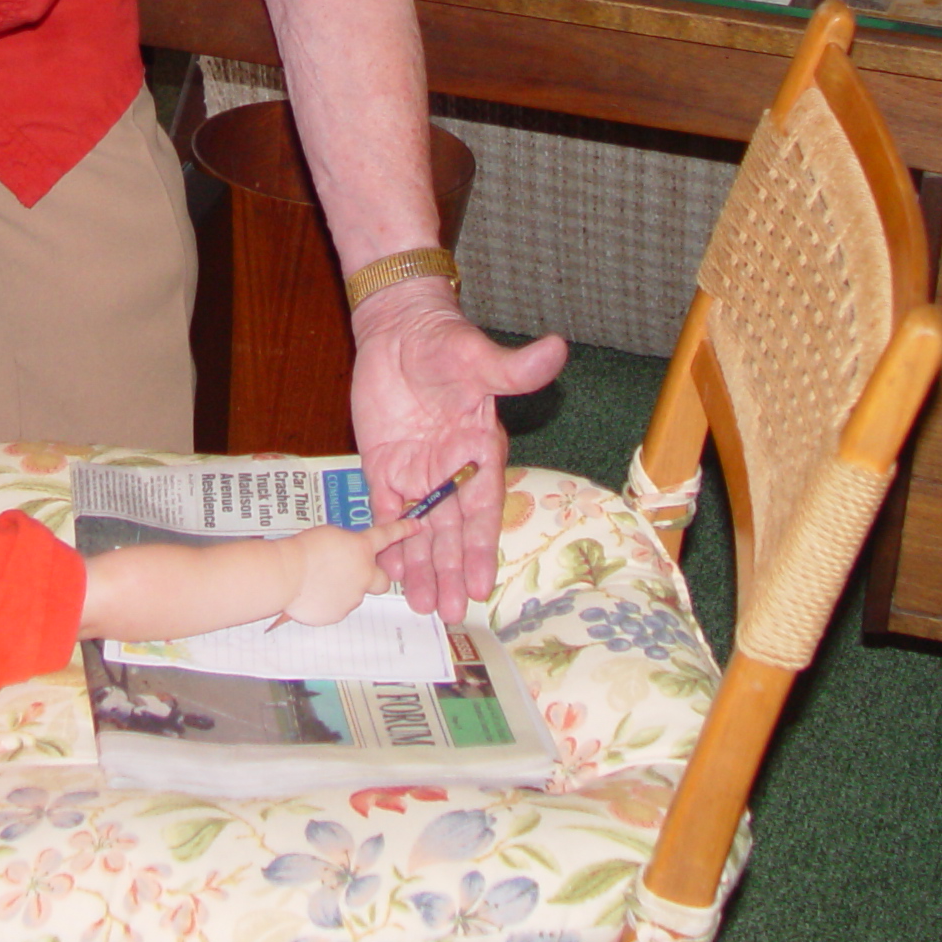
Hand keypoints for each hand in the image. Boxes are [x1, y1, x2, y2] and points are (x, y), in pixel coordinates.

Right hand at [281, 518, 418, 625]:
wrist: (288, 574)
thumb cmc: (304, 549)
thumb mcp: (330, 536)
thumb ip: (346, 545)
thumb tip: (348, 554)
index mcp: (362, 548)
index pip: (387, 536)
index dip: (402, 530)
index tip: (416, 526)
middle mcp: (364, 574)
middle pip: (382, 580)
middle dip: (374, 577)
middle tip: (358, 573)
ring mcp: (353, 596)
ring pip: (356, 594)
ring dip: (345, 588)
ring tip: (320, 580)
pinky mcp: (339, 613)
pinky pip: (338, 607)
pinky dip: (329, 602)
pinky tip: (313, 593)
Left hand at [350, 281, 568, 620]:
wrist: (399, 329)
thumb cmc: (444, 340)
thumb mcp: (477, 357)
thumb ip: (512, 368)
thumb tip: (557, 349)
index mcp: (481, 450)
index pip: (483, 507)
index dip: (482, 546)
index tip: (482, 582)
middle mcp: (453, 470)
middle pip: (453, 530)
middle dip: (451, 571)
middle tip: (450, 612)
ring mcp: (418, 471)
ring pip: (421, 529)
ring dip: (422, 567)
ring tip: (423, 607)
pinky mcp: (384, 465)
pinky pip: (386, 509)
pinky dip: (388, 538)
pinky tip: (387, 570)